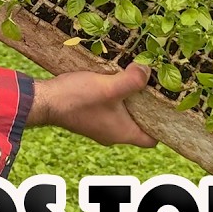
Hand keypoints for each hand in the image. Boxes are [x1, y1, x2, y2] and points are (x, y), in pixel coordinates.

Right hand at [27, 62, 157, 147]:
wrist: (44, 101)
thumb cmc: (76, 98)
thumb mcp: (108, 87)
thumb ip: (131, 81)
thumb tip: (147, 72)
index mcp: (121, 133)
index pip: (151, 139)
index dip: (162, 126)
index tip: (168, 107)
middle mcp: (112, 134)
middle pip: (138, 124)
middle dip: (147, 106)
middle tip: (154, 86)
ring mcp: (99, 126)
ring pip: (123, 115)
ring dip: (129, 99)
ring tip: (135, 78)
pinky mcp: (88, 116)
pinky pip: (109, 109)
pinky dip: (115, 97)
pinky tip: (113, 79)